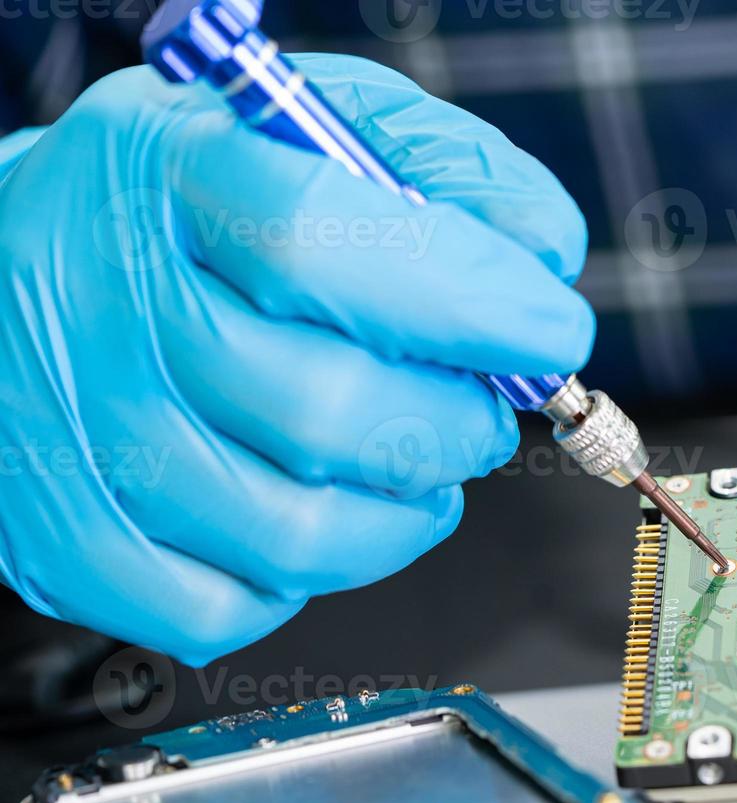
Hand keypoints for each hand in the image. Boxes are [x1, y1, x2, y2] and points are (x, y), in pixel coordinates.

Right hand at [0, 55, 592, 663]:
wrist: (14, 262)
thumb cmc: (181, 204)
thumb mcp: (307, 125)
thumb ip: (439, 166)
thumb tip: (542, 249)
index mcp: (168, 176)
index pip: (321, 246)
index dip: (468, 302)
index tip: (549, 331)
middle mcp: (100, 305)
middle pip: (322, 411)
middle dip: (455, 425)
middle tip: (482, 409)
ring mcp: (72, 435)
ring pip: (291, 532)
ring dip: (404, 511)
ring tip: (423, 463)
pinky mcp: (59, 539)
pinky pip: (222, 609)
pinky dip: (311, 578)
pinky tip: (328, 511)